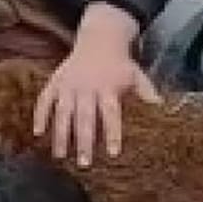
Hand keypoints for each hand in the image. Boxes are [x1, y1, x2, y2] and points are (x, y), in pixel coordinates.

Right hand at [32, 3, 159, 167]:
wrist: (100, 37)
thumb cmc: (120, 64)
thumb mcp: (137, 76)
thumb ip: (147, 95)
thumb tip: (164, 113)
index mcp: (108, 87)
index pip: (110, 113)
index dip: (111, 132)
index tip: (112, 152)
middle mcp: (87, 86)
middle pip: (84, 116)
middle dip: (83, 141)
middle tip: (84, 164)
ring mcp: (69, 84)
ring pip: (62, 111)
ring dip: (60, 135)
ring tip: (60, 157)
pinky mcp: (55, 81)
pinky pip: (44, 99)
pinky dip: (40, 115)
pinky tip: (38, 134)